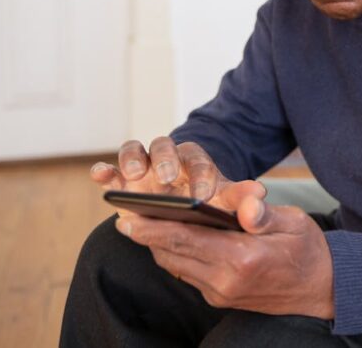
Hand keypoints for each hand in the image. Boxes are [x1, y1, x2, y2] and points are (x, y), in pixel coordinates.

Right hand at [91, 137, 264, 212]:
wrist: (185, 216)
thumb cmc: (206, 207)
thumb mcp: (225, 204)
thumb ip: (242, 200)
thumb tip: (260, 195)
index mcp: (195, 161)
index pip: (198, 160)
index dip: (200, 175)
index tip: (202, 196)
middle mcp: (167, 159)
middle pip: (164, 146)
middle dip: (165, 160)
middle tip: (168, 178)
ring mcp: (142, 168)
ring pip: (134, 150)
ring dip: (132, 159)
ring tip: (134, 177)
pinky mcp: (120, 182)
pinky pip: (109, 170)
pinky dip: (104, 170)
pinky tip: (101, 176)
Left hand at [116, 196, 334, 318]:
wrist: (321, 290)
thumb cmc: (308, 250)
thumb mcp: (294, 223)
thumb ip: (264, 213)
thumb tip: (247, 204)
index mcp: (243, 258)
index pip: (188, 240)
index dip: (154, 229)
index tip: (128, 217)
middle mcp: (226, 280)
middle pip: (173, 255)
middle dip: (146, 235)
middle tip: (123, 215)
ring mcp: (220, 293)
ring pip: (176, 266)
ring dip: (157, 246)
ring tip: (139, 224)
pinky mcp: (219, 298)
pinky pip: (187, 274)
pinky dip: (174, 255)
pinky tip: (169, 239)